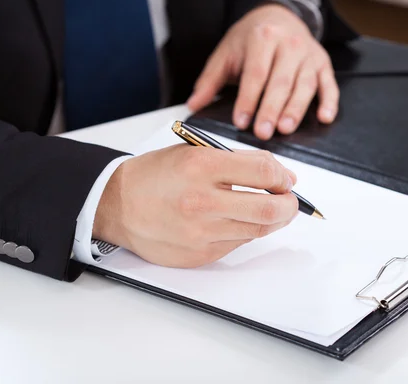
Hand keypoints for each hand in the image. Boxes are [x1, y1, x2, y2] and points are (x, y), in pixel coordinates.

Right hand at [93, 146, 298, 267]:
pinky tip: (239, 221)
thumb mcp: (194, 153)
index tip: (285, 179)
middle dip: (290, 205)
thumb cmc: (156, 176)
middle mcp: (201, 201)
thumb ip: (239, 162)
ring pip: (257, 230)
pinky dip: (246, 231)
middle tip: (291, 201)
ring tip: (271, 209)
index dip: (282, 176)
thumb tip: (282, 176)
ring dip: (273, 220)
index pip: (263, 171)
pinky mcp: (199, 254)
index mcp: (200, 167)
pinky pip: (237, 244)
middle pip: (268, 209)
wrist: (116, 205)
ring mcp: (200, 233)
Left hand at [187, 4, 337, 139]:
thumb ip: (210, 81)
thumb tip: (194, 105)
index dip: (248, 99)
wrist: (278, 16)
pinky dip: (329, 102)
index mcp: (263, 39)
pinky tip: (325, 117)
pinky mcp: (323, 64)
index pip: (255, 73)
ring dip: (296, 109)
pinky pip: (329, 84)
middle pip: (280, 81)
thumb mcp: (226, 53)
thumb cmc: (251, 39)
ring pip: (304, 85)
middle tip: (263, 132)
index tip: (241, 121)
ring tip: (286, 129)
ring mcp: (308, 55)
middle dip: (271, 109)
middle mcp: (289, 45)